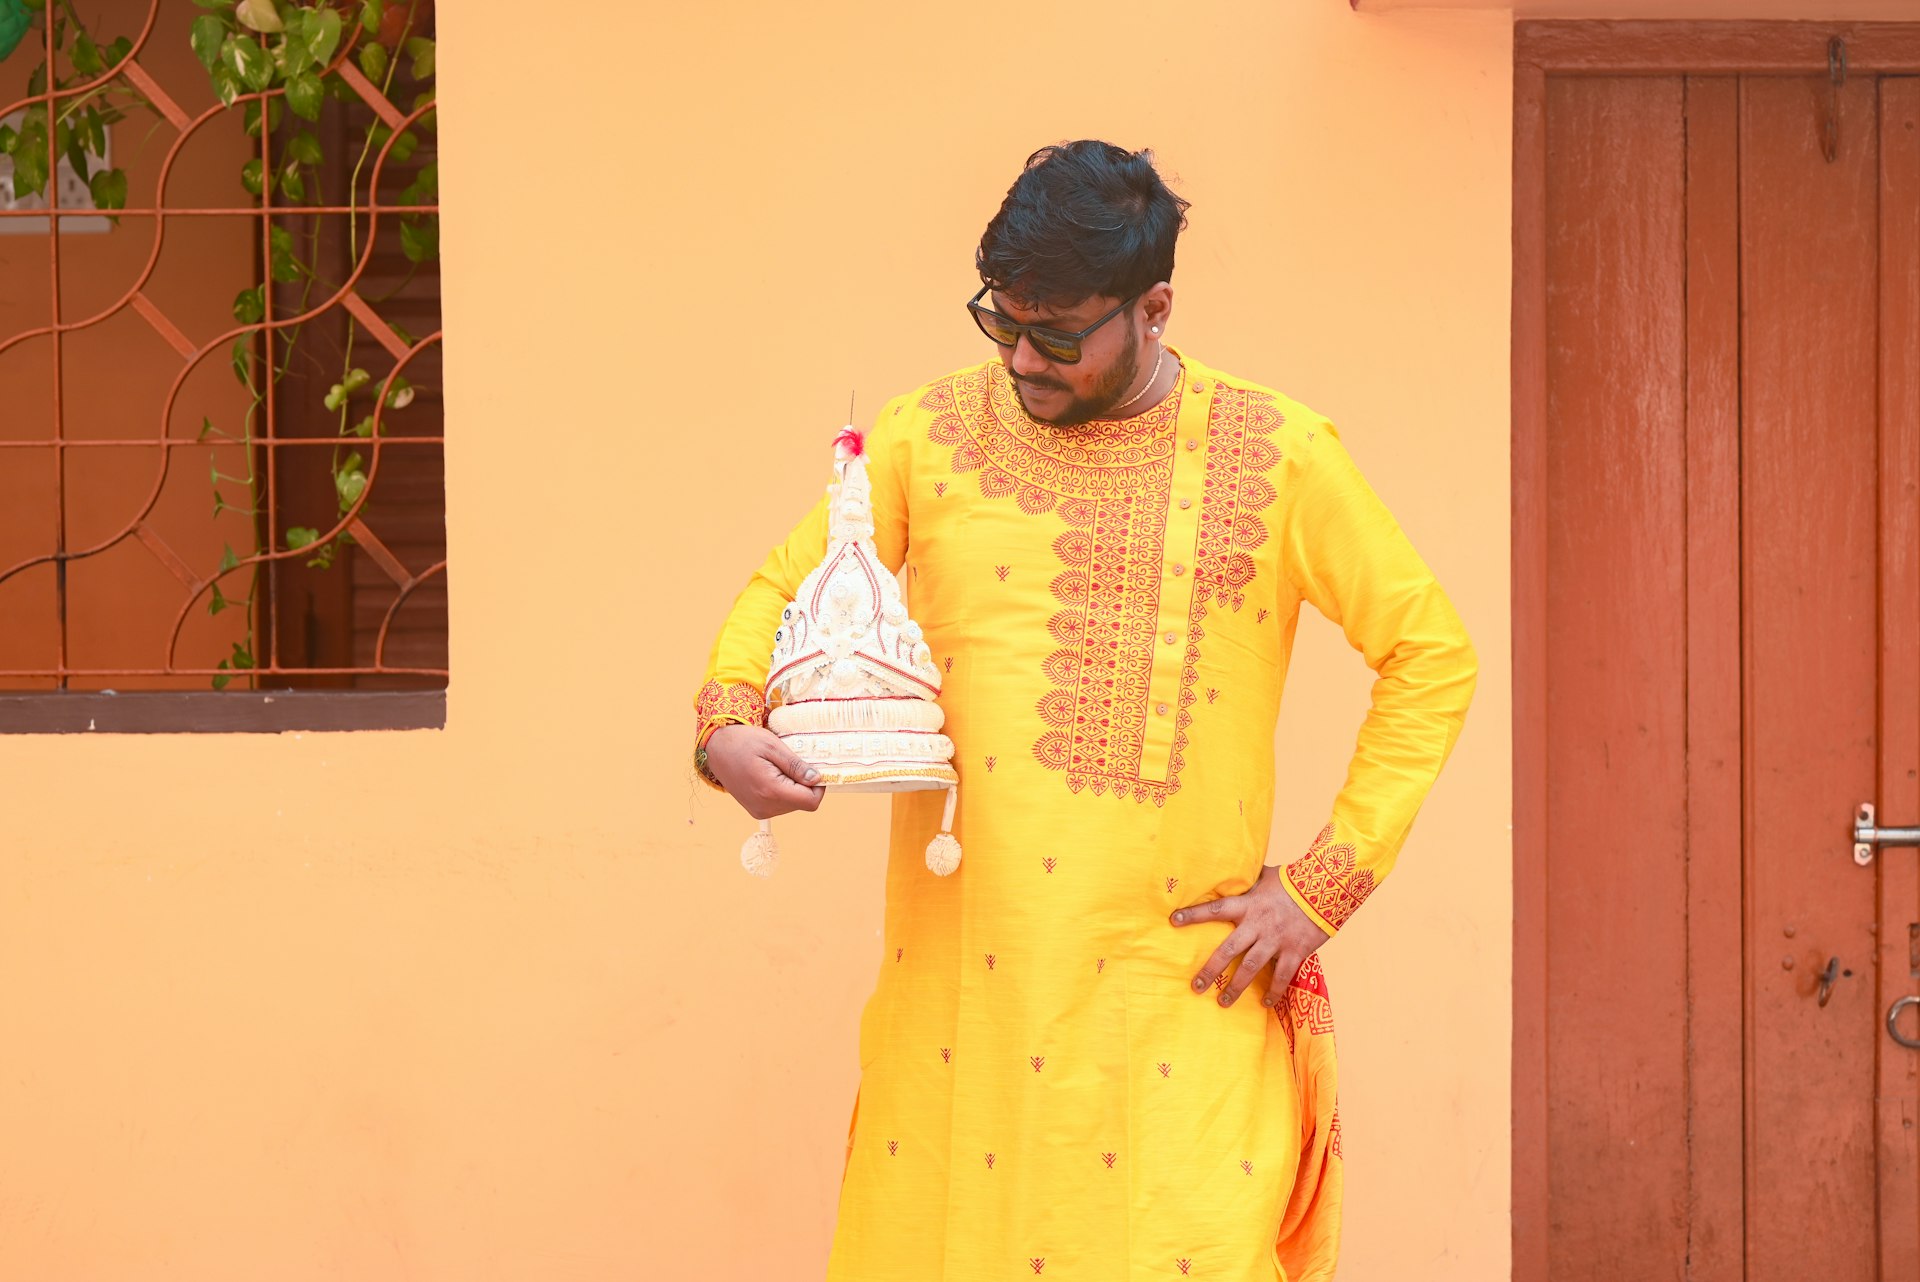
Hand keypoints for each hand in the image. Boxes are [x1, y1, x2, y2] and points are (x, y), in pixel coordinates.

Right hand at [704, 724, 824, 819]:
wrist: (715, 748)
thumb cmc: (742, 742)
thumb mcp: (772, 746)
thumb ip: (796, 765)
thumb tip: (817, 779)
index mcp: (771, 791)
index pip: (811, 801)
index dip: (818, 786)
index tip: (814, 768)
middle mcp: (765, 807)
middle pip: (802, 803)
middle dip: (804, 784)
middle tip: (790, 762)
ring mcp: (759, 811)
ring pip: (792, 804)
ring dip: (793, 787)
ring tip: (777, 767)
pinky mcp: (756, 810)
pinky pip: (780, 805)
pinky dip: (783, 791)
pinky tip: (771, 775)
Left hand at [1169, 864, 1331, 1008]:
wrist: (1327, 889)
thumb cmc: (1294, 880)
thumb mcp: (1267, 876)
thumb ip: (1250, 880)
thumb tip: (1234, 868)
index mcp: (1249, 905)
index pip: (1215, 909)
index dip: (1193, 914)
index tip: (1174, 920)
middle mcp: (1258, 925)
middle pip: (1228, 950)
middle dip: (1210, 970)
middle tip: (1195, 987)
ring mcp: (1276, 940)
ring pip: (1251, 968)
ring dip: (1236, 988)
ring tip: (1223, 1002)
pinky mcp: (1295, 951)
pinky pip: (1282, 977)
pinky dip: (1274, 992)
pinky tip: (1266, 1003)